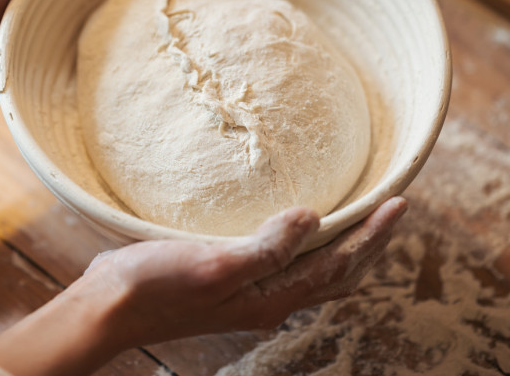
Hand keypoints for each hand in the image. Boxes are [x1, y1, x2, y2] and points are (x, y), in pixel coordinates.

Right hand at [0, 198, 406, 375]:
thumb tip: (314, 219)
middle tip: (394, 208)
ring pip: (312, 271)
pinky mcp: (227, 279)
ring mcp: (247, 292)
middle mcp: (267, 299)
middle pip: (335, 273)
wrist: (109, 308)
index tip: (400, 202)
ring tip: (361, 220)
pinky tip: (297, 230)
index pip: (339, 266)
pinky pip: (283, 262)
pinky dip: (305, 245)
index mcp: (271, 298)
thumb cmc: (157, 287)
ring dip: (342, 245)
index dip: (373, 236)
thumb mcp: (215, 265)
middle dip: (369, 243)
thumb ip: (267, 247)